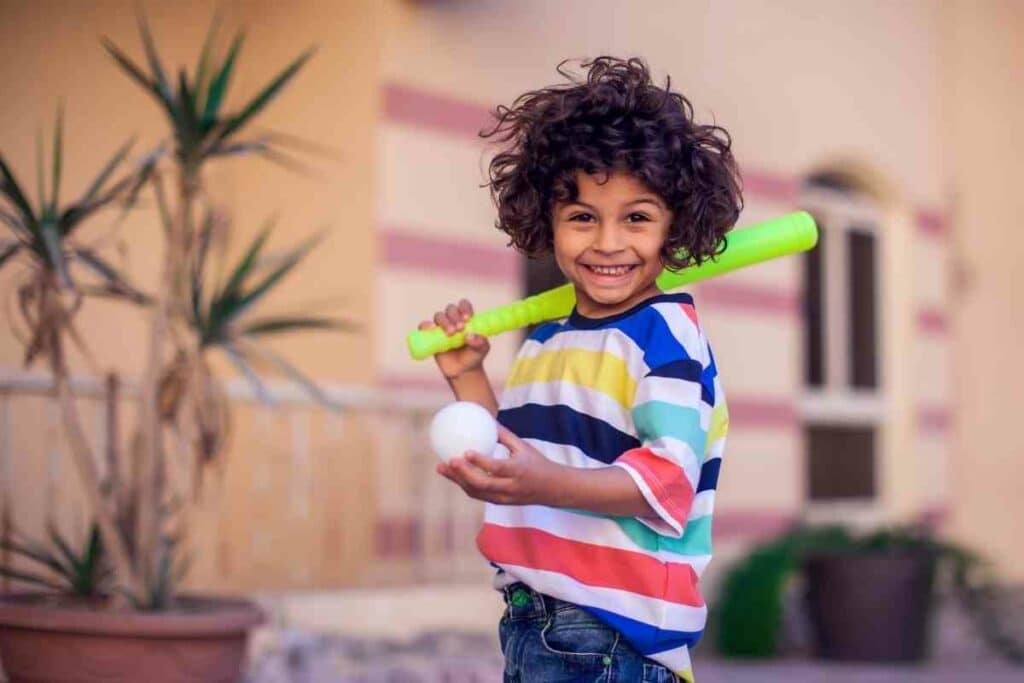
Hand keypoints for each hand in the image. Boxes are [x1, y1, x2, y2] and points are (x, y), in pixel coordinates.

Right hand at [418, 299, 489, 379]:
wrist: (462, 371)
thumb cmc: (474, 356)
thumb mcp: (482, 349)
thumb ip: (480, 342)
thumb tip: (470, 336)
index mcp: (466, 319)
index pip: (464, 305)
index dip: (464, 308)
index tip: (467, 319)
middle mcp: (453, 320)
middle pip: (450, 309)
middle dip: (455, 316)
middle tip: (460, 328)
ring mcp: (441, 327)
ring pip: (439, 316)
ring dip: (444, 321)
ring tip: (451, 334)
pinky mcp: (431, 336)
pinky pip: (424, 326)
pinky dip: (426, 325)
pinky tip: (432, 329)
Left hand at [436, 426, 562, 504]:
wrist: (552, 489)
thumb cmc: (538, 463)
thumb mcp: (524, 447)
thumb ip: (505, 435)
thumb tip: (488, 419)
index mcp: (518, 470)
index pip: (496, 468)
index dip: (480, 462)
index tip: (466, 452)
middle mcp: (510, 486)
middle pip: (482, 483)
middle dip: (462, 474)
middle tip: (447, 461)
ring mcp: (504, 497)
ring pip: (476, 492)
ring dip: (457, 480)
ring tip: (441, 468)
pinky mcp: (500, 502)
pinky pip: (479, 495)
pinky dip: (464, 485)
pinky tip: (453, 474)